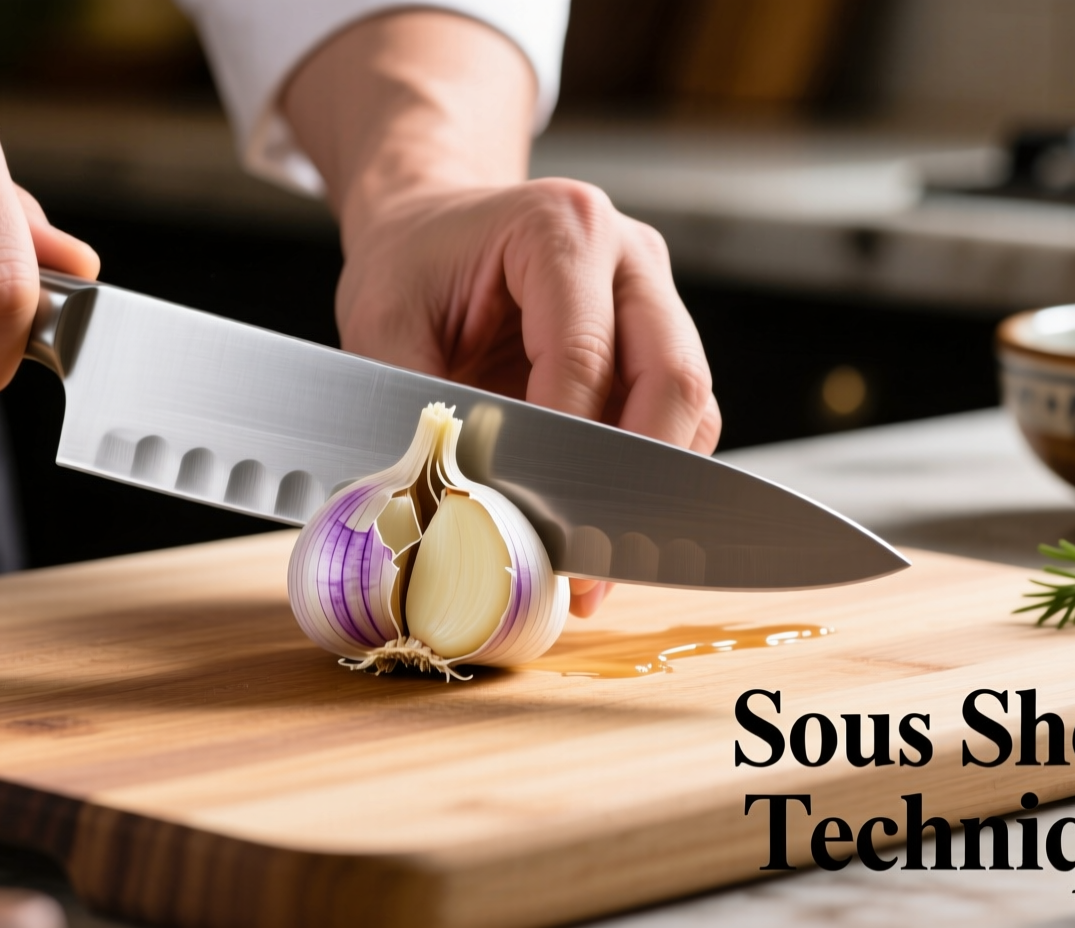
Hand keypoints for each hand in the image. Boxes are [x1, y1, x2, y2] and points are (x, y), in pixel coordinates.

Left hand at [284, 11, 720, 615]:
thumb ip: (414, 406)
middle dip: (635, 484)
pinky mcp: (660, 340)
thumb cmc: (409, 267)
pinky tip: (600, 530)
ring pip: (692, 408)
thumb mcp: (381, 324)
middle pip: (673, 381)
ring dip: (651, 493)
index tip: (536, 522)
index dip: (564, 451)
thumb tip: (438, 502)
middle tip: (588, 564)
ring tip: (594, 567)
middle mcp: (628, 255)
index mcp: (561, 228)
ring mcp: (656, 296)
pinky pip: (681, 419)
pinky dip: (649, 480)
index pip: (586, 356)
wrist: (430, 227)